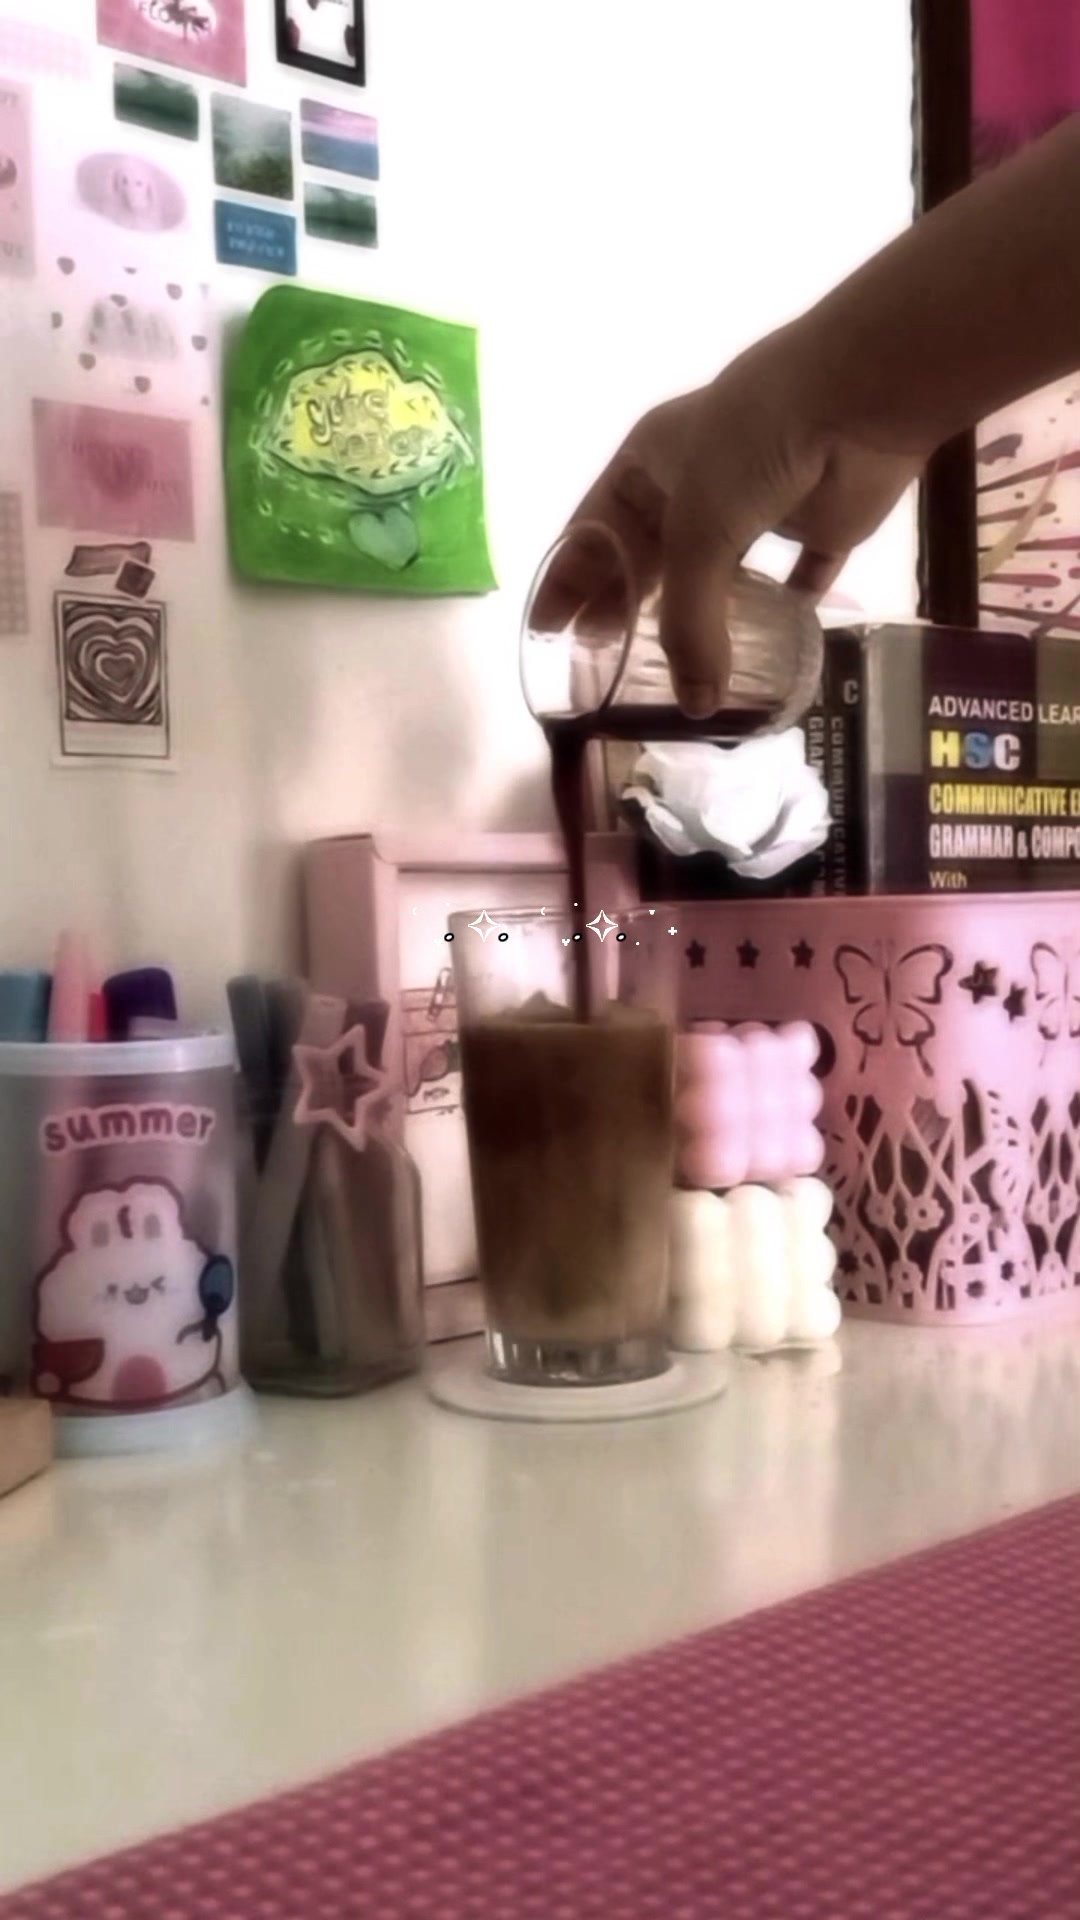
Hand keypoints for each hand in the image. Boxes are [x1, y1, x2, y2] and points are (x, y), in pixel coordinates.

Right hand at [534, 319, 921, 715]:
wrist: (854, 395)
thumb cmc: (749, 447)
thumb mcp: (697, 535)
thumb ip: (690, 624)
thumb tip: (697, 706)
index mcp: (648, 464)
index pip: (593, 530)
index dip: (567, 581)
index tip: (546, 632)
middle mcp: (696, 483)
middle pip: (650, 558)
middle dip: (627, 607)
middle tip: (604, 662)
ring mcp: (758, 502)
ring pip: (721, 573)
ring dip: (704, 618)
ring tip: (680, 669)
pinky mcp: (816, 523)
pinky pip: (798, 576)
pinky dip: (786, 610)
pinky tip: (772, 647)